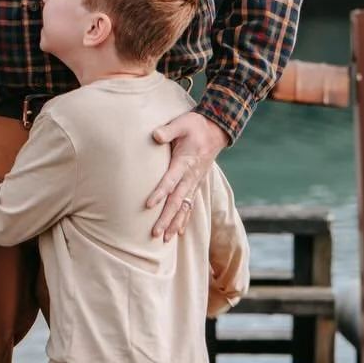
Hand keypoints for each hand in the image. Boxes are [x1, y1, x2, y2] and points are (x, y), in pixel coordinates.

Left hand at [148, 108, 228, 238]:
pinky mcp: (196, 184)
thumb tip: (154, 135)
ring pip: (184, 207)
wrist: (215, 130)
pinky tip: (178, 233)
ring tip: (165, 239)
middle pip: (177, 201)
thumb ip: (168, 130)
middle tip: (155, 232)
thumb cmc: (195, 126)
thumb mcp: (182, 123)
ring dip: (175, 223)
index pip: (170, 181)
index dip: (160, 193)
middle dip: (166, 218)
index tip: (148, 205)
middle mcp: (191, 176)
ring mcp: (194, 182)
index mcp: (184, 162)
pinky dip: (184, 220)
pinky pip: (190, 206)